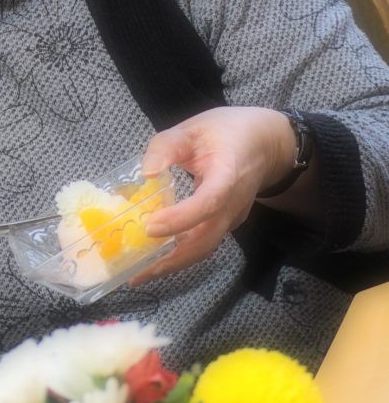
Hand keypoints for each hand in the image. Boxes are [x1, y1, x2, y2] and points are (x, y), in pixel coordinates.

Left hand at [132, 106, 296, 281]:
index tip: (150, 227)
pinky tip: (156, 257)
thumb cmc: (227, 132)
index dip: (181, 218)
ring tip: (139, 273)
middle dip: (171, 259)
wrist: (266, 143)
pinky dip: (181, 254)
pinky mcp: (226, 223)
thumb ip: (167, 146)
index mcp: (228, 175)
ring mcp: (232, 218)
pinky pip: (205, 243)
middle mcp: (233, 205)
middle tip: (135, 271)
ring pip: (205, 248)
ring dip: (173, 263)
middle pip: (206, 240)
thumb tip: (146, 173)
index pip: (209, 202)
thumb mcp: (192, 128)